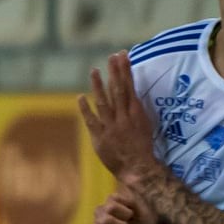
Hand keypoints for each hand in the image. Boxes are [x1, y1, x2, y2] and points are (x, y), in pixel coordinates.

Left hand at [77, 51, 157, 185]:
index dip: (125, 71)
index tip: (122, 56)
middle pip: (119, 90)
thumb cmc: (141, 147)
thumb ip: (134, 109)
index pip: (130, 87)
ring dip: (99, 86)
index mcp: (136, 112)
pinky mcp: (100, 137)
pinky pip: (92, 120)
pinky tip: (80, 97)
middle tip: (112, 56)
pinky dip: (85, 109)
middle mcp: (124, 116)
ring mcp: (112, 126)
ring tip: (94, 70)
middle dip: (115, 72)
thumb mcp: (143, 124)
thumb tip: (130, 94)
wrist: (138, 167)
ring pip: (104, 102)